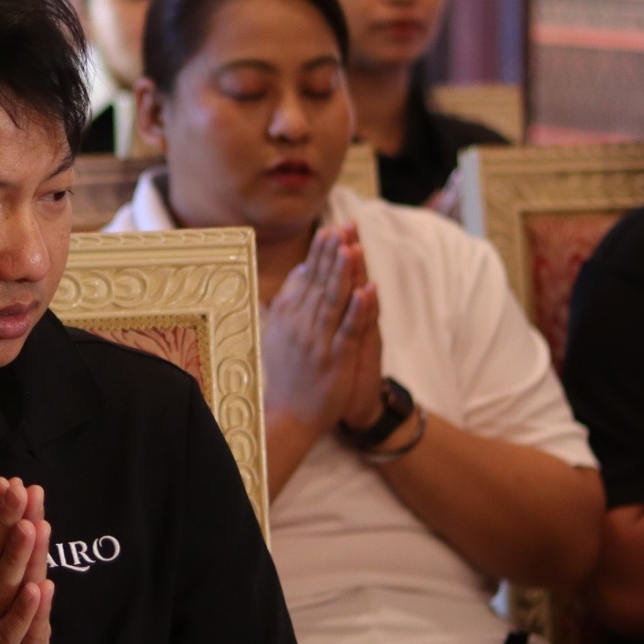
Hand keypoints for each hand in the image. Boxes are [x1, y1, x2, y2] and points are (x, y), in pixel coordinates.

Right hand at [261, 225, 381, 432]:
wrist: (288, 415)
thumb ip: (289, 302)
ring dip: (342, 273)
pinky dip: (357, 310)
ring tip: (350, 248)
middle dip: (331, 255)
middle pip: (319, 283)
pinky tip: (365, 291)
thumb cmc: (286, 374)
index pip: (305, 278)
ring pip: (332, 301)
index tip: (329, 231)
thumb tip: (301, 272)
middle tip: (341, 228)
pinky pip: (348, 330)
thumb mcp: (278, 333)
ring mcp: (317, 342)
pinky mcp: (335, 359)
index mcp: (287, 317)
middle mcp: (300, 326)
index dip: (319, 254)